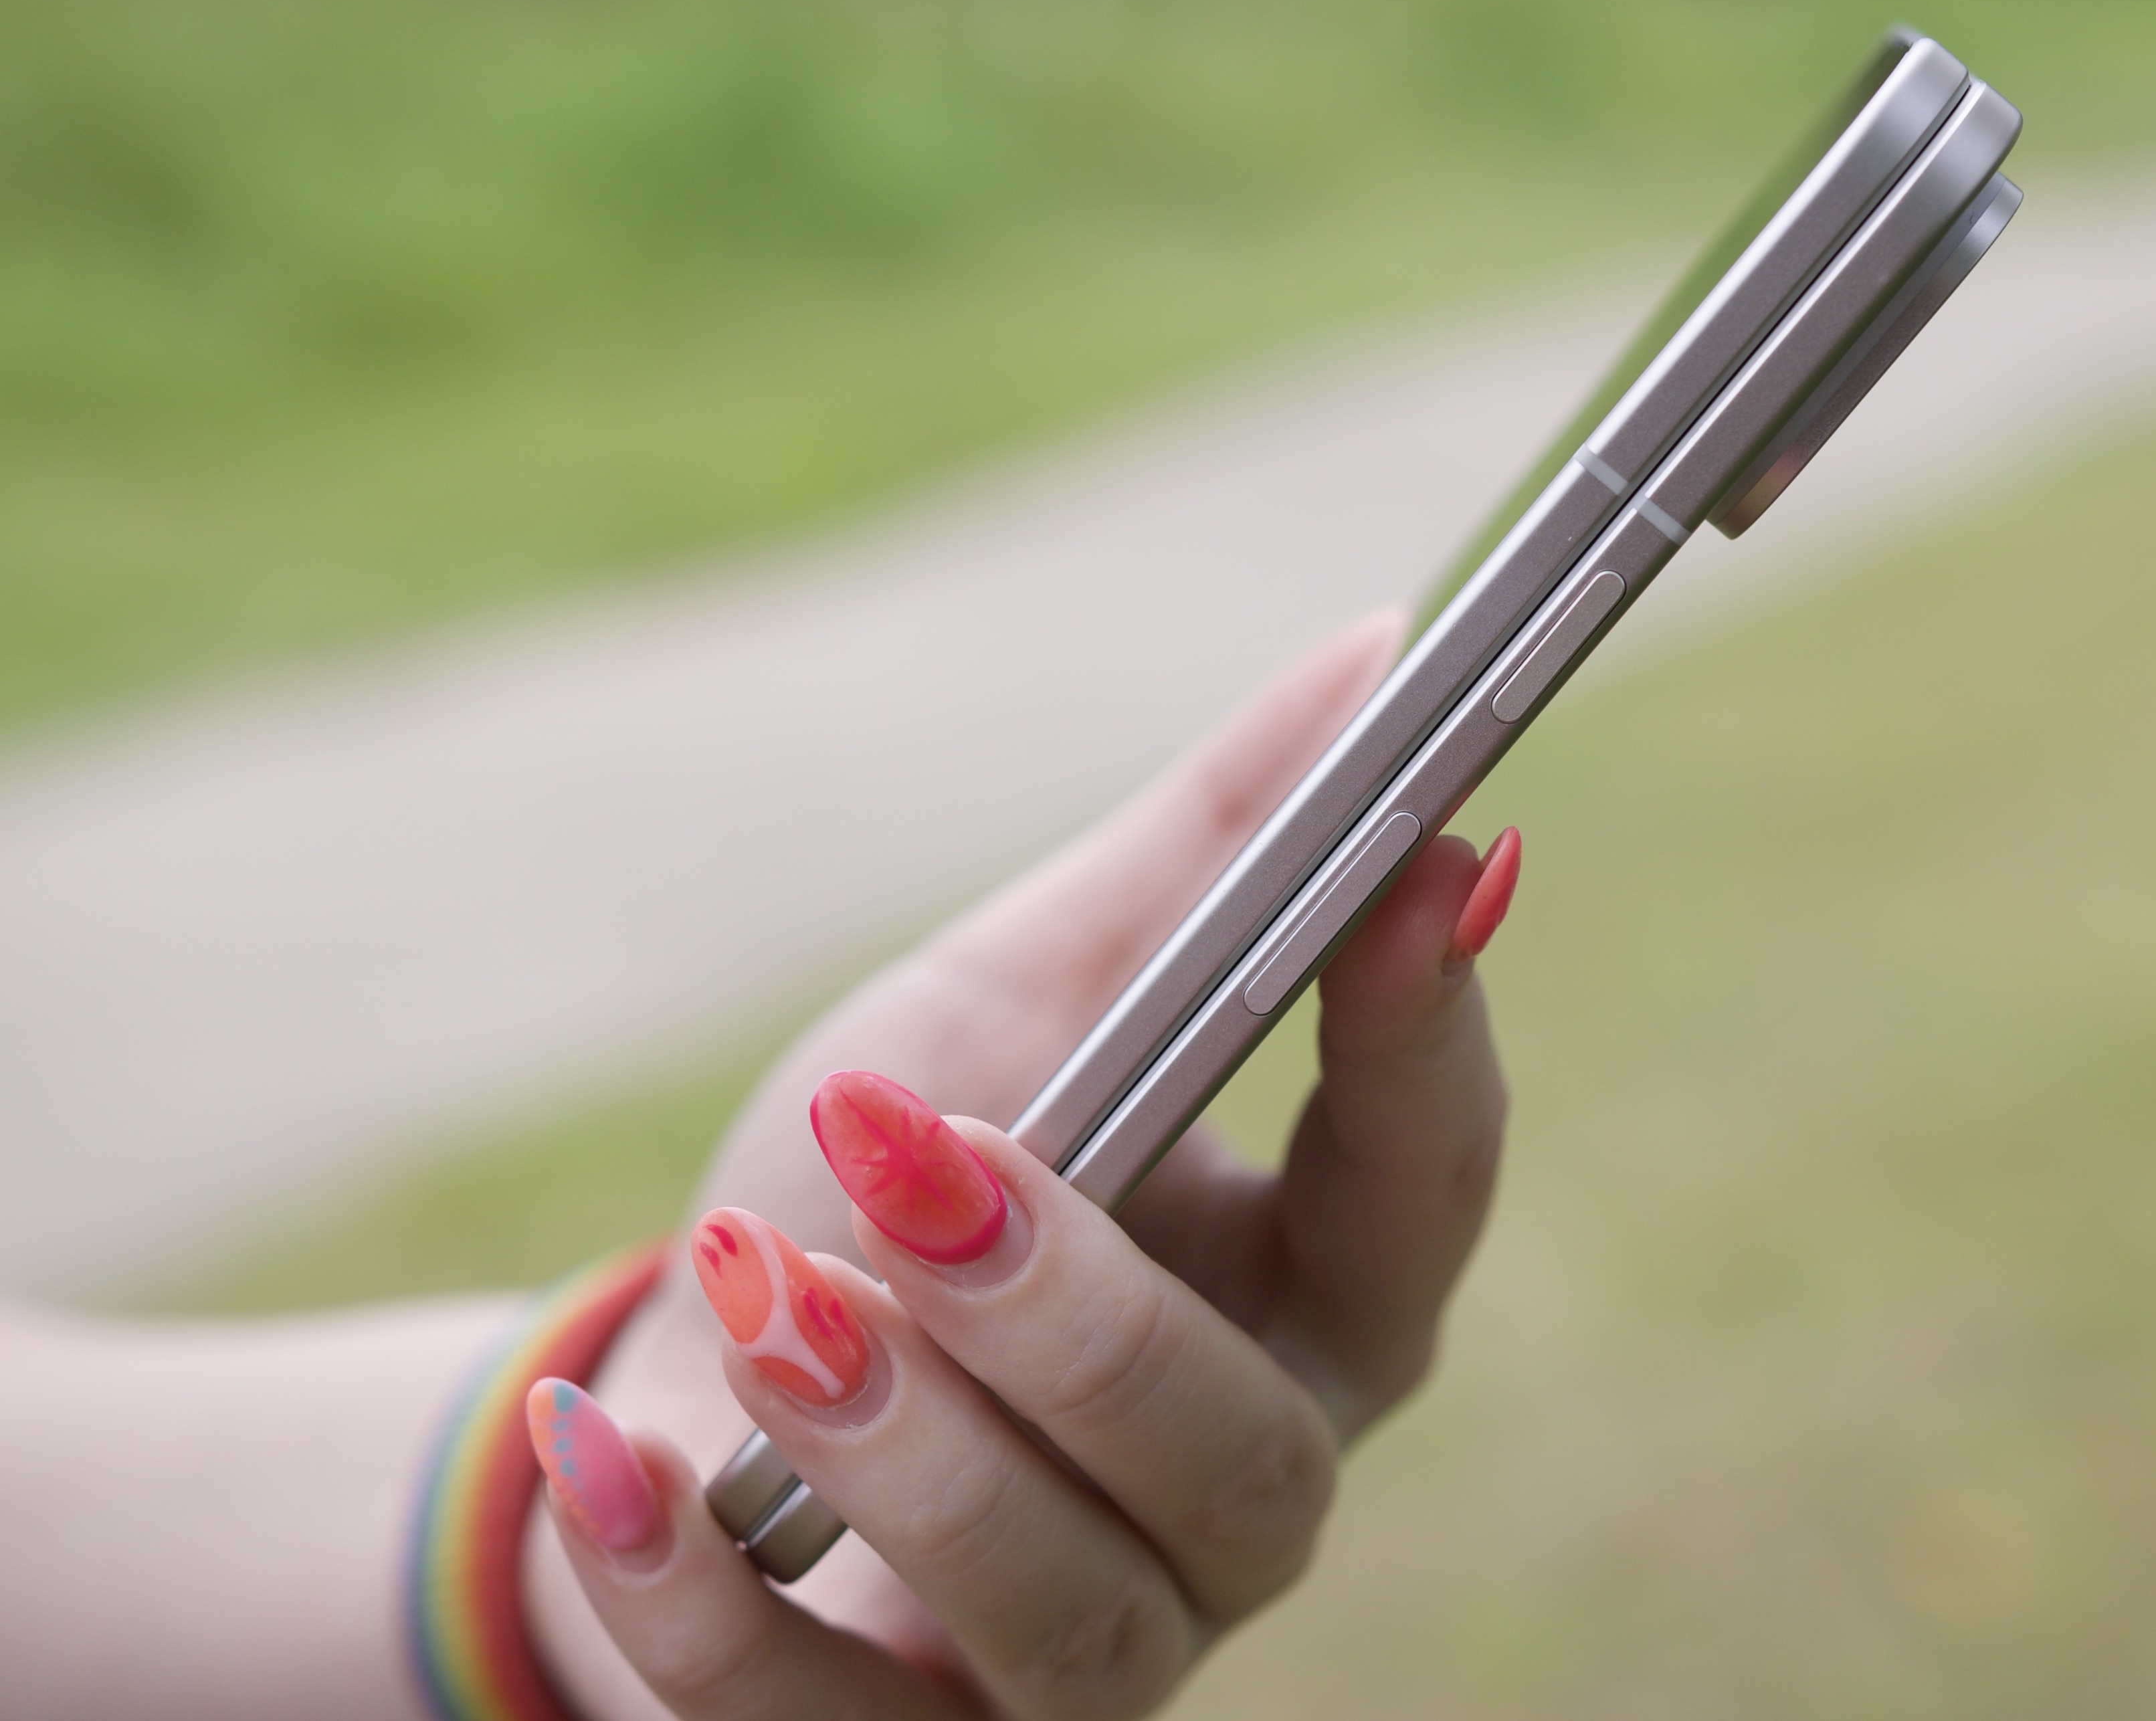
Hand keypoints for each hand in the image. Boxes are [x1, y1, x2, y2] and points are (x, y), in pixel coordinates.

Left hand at [524, 609, 1523, 1718]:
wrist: (688, 1374)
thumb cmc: (886, 1175)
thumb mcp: (1027, 995)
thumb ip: (1204, 855)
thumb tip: (1381, 643)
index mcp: (1300, 1290)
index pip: (1430, 1185)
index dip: (1430, 1033)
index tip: (1414, 863)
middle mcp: (1233, 1488)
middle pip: (1243, 1450)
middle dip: (1080, 1309)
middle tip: (920, 1157)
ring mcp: (1083, 1644)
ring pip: (1072, 1612)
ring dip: (908, 1445)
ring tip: (764, 1283)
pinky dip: (704, 1597)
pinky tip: (616, 1460)